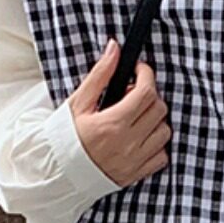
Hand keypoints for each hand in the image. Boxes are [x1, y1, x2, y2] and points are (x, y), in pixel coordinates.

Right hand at [68, 38, 171, 187]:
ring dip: (155, 120)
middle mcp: (127, 143)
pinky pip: (162, 157)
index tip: (139, 71)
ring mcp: (134, 161)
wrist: (59, 172)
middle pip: (159, 109)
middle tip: (132, 96)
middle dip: (149, 96)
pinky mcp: (136, 174)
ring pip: (164, 132)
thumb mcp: (78, 102)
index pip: (146, 92)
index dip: (146, 75)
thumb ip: (100, 75)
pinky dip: (157, 145)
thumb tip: (114, 48)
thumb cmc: (66, 137)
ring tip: (136, 118)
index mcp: (112, 123)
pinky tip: (141, 139)